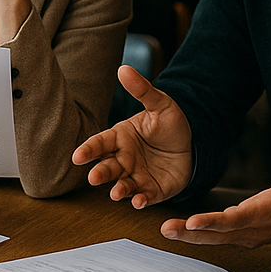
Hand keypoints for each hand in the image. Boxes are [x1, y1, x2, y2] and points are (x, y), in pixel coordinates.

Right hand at [71, 65, 192, 207]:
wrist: (193, 144)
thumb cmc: (170, 124)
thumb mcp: (159, 104)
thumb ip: (142, 90)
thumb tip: (123, 69)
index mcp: (120, 137)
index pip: (100, 143)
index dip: (88, 150)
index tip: (77, 157)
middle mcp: (124, 158)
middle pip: (107, 166)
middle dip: (99, 173)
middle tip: (93, 178)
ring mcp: (136, 176)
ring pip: (122, 184)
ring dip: (118, 190)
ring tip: (116, 193)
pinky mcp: (152, 190)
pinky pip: (143, 196)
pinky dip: (140, 201)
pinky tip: (138, 202)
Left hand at [160, 139, 270, 246]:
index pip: (241, 218)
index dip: (216, 221)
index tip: (193, 222)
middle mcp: (261, 227)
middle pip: (223, 233)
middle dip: (193, 233)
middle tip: (167, 229)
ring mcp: (254, 234)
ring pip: (219, 238)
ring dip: (192, 237)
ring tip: (167, 230)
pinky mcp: (249, 235)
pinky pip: (222, 237)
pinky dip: (201, 236)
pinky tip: (181, 232)